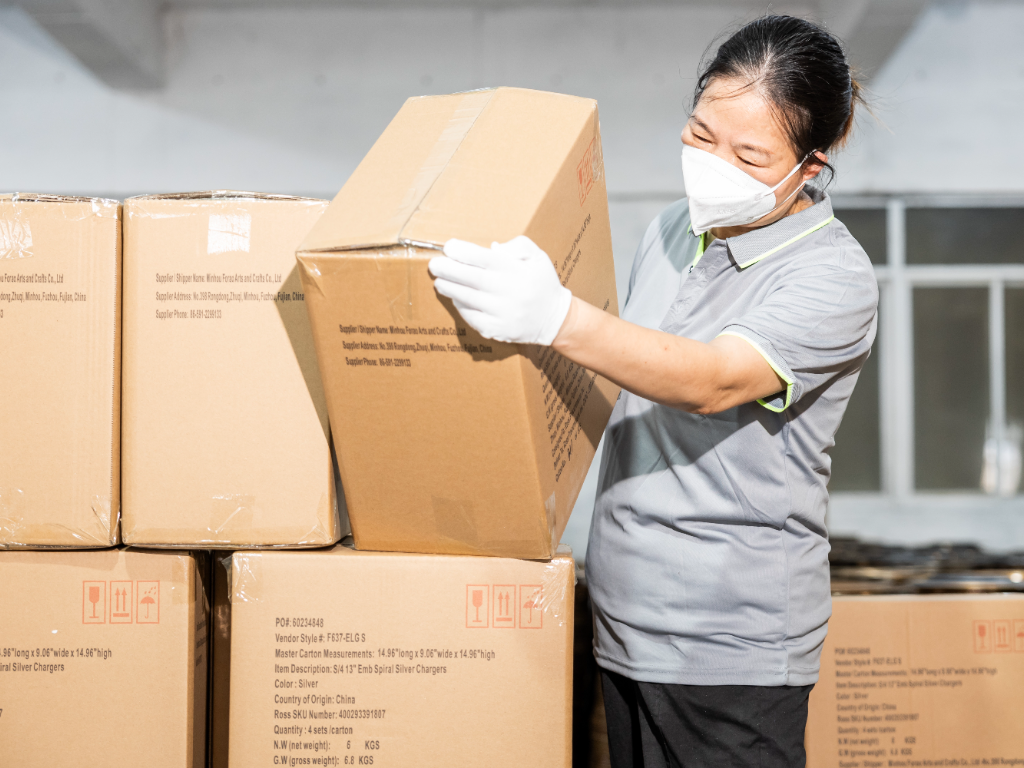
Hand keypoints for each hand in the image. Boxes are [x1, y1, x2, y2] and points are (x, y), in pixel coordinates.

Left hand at [428, 236, 572, 344]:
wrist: (554, 319)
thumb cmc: (541, 283)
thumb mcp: (538, 256)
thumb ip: (517, 246)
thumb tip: (492, 248)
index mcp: (518, 271)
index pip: (485, 259)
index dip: (464, 252)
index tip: (448, 247)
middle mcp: (510, 292)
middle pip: (473, 279)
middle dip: (449, 270)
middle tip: (434, 264)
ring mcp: (502, 313)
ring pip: (469, 299)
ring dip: (450, 289)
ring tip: (439, 281)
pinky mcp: (497, 330)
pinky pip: (472, 317)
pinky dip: (461, 307)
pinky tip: (456, 298)